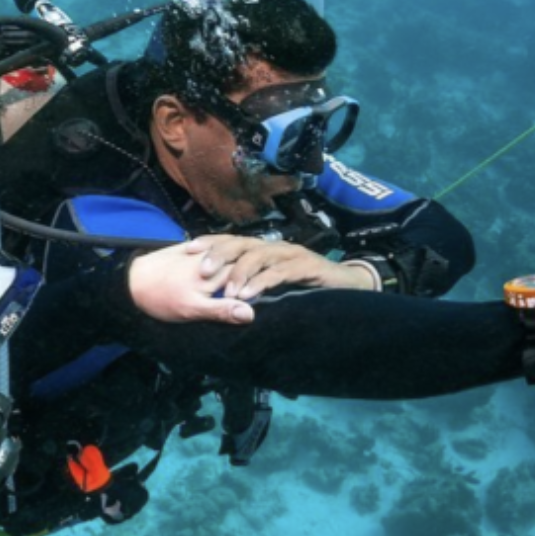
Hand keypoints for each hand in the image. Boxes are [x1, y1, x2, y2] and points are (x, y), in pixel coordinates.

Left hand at [126, 242, 255, 323]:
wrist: (129, 282)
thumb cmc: (160, 298)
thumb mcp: (192, 309)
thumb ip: (221, 310)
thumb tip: (250, 313)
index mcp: (214, 271)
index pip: (245, 270)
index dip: (258, 280)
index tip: (262, 292)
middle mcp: (208, 257)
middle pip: (237, 255)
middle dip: (250, 265)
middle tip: (258, 278)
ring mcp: (197, 251)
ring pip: (225, 247)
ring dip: (235, 256)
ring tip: (242, 270)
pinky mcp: (186, 249)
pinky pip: (209, 245)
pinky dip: (218, 250)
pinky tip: (221, 260)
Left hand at [190, 235, 376, 299]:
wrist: (347, 285)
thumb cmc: (305, 285)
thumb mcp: (272, 283)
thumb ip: (251, 282)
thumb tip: (219, 291)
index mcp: (263, 249)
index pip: (232, 240)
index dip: (210, 242)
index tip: (187, 248)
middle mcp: (274, 247)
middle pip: (242, 243)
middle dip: (219, 254)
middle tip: (200, 269)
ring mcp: (291, 254)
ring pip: (259, 256)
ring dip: (240, 273)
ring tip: (226, 291)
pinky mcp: (306, 266)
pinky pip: (280, 272)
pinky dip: (263, 283)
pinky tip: (248, 295)